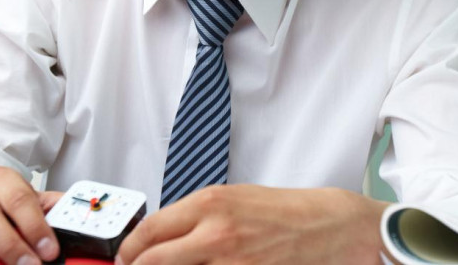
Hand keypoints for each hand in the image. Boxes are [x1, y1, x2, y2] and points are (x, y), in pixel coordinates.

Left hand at [116, 185, 388, 264]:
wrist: (332, 226)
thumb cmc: (287, 211)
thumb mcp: (235, 199)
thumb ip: (196, 216)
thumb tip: (162, 237)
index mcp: (210, 204)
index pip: (149, 232)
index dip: (129, 250)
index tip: (126, 257)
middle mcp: (216, 233)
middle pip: (153, 261)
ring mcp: (231, 262)